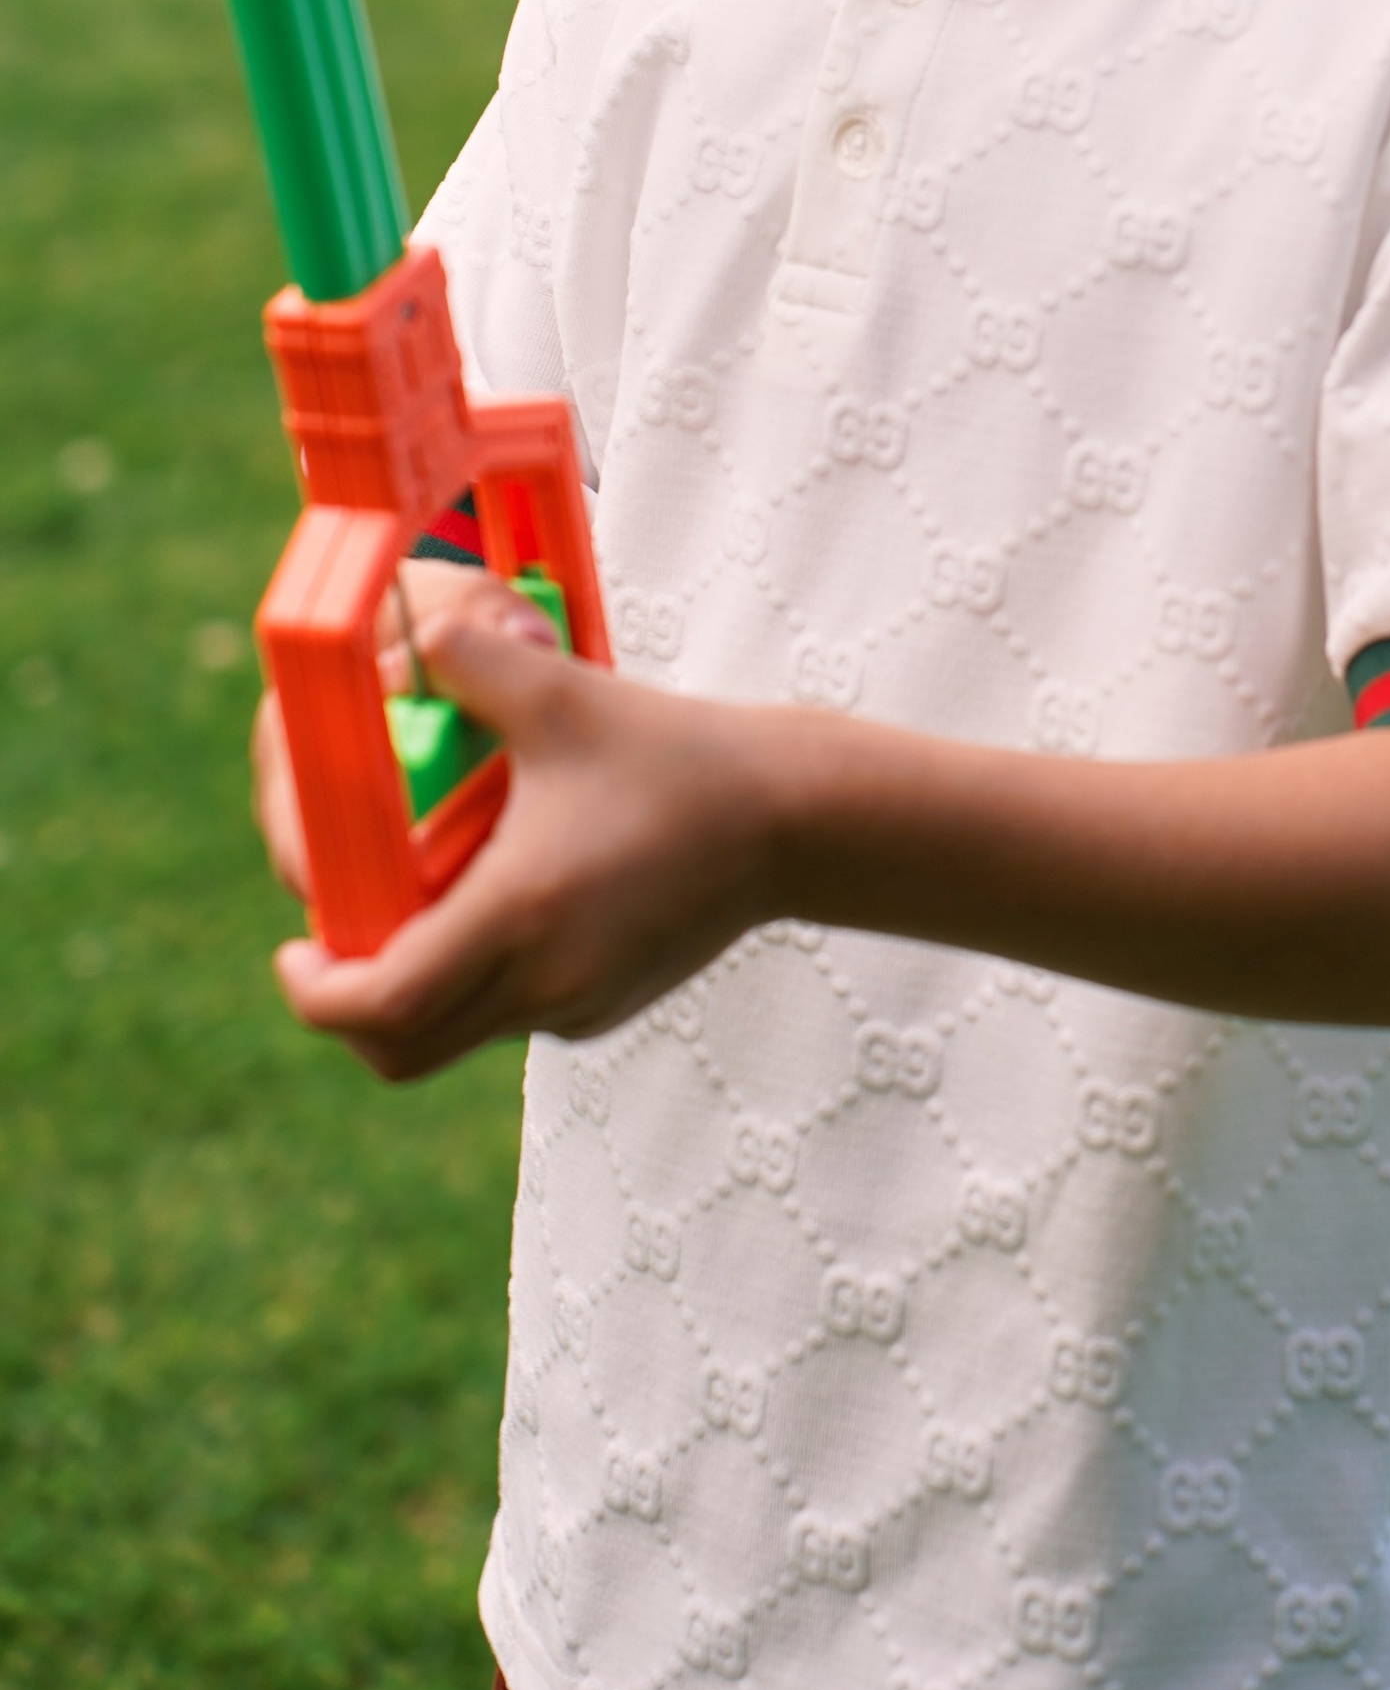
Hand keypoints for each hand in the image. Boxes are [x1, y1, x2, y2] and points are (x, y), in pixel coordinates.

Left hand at [270, 597, 784, 1081]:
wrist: (795, 820)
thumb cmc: (679, 756)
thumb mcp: (567, 694)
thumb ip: (474, 659)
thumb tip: (409, 639)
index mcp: (518, 916)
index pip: (380, 1006)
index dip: (316, 992)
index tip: (295, 951)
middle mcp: (544, 979)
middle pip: (402, 1050)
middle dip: (348, 1008)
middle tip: (332, 947)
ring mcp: (578, 1004)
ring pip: (456, 1036)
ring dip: (416, 993)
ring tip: (419, 907)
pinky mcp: (607, 1005)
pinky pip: (514, 1016)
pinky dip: (481, 982)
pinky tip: (504, 905)